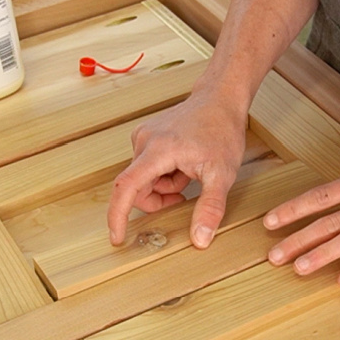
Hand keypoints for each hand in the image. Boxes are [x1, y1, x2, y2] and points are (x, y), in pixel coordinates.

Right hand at [107, 90, 247, 247]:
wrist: (220, 99)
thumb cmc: (221, 130)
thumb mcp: (222, 174)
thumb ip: (210, 208)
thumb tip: (199, 240)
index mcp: (158, 150)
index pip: (126, 187)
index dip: (117, 216)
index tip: (117, 237)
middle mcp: (144, 142)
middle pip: (136, 188)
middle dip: (158, 200)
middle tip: (184, 197)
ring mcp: (143, 138)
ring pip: (143, 180)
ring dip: (164, 187)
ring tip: (189, 174)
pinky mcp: (146, 137)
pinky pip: (147, 169)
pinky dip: (164, 175)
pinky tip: (183, 164)